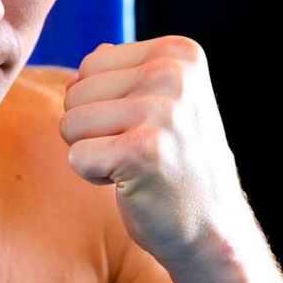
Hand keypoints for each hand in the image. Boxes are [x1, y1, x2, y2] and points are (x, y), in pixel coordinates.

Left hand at [61, 37, 247, 264]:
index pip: (90, 64)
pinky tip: (134, 182)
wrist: (212, 228)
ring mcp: (162, 111)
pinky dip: (95, 177)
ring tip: (138, 165)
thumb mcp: (163, 103)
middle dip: (95, 130)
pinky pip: (76, 157)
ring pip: (70, 124)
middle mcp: (174, 73)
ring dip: (95, 153)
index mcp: (178, 53)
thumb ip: (127, 73)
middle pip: (75, 92)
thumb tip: (90, 58)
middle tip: (141, 151)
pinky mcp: (143, 151)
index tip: (148, 128)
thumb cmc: (175, 164)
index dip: (105, 105)